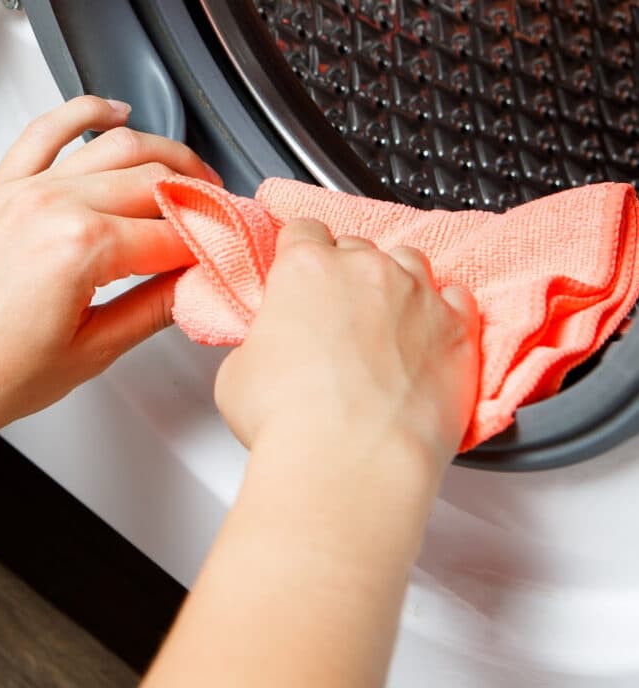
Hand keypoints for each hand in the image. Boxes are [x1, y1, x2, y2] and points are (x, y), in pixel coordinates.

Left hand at [0, 95, 220, 440]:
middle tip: (222, 221)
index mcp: (82, 248)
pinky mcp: (4, 185)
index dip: (213, 243)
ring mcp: (27, 188)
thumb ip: (155, 308)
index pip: (175, 234)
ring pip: (118, 144)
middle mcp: (55, 205)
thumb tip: (198, 284)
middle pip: (157, 181)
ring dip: (166, 153)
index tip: (231, 252)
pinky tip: (114, 112)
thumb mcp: (90, 353)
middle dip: (202, 199)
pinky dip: (86, 111)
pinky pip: (48, 128)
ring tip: (193, 175)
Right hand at [145, 221, 479, 687]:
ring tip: (386, 323)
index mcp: (306, 268)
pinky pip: (457, 299)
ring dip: (396, 283)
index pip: (304, 231)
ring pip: (408, 263)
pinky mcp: (456, 330)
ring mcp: (416, 295)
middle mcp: (365, 270)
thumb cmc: (292, 423)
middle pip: (356, 248)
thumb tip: (270, 348)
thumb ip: (260, 341)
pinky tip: (429, 335)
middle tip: (337, 315)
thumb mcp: (238, 372)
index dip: (300, 251)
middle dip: (346, 274)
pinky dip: (443, 311)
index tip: (301, 271)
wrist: (351, 464)